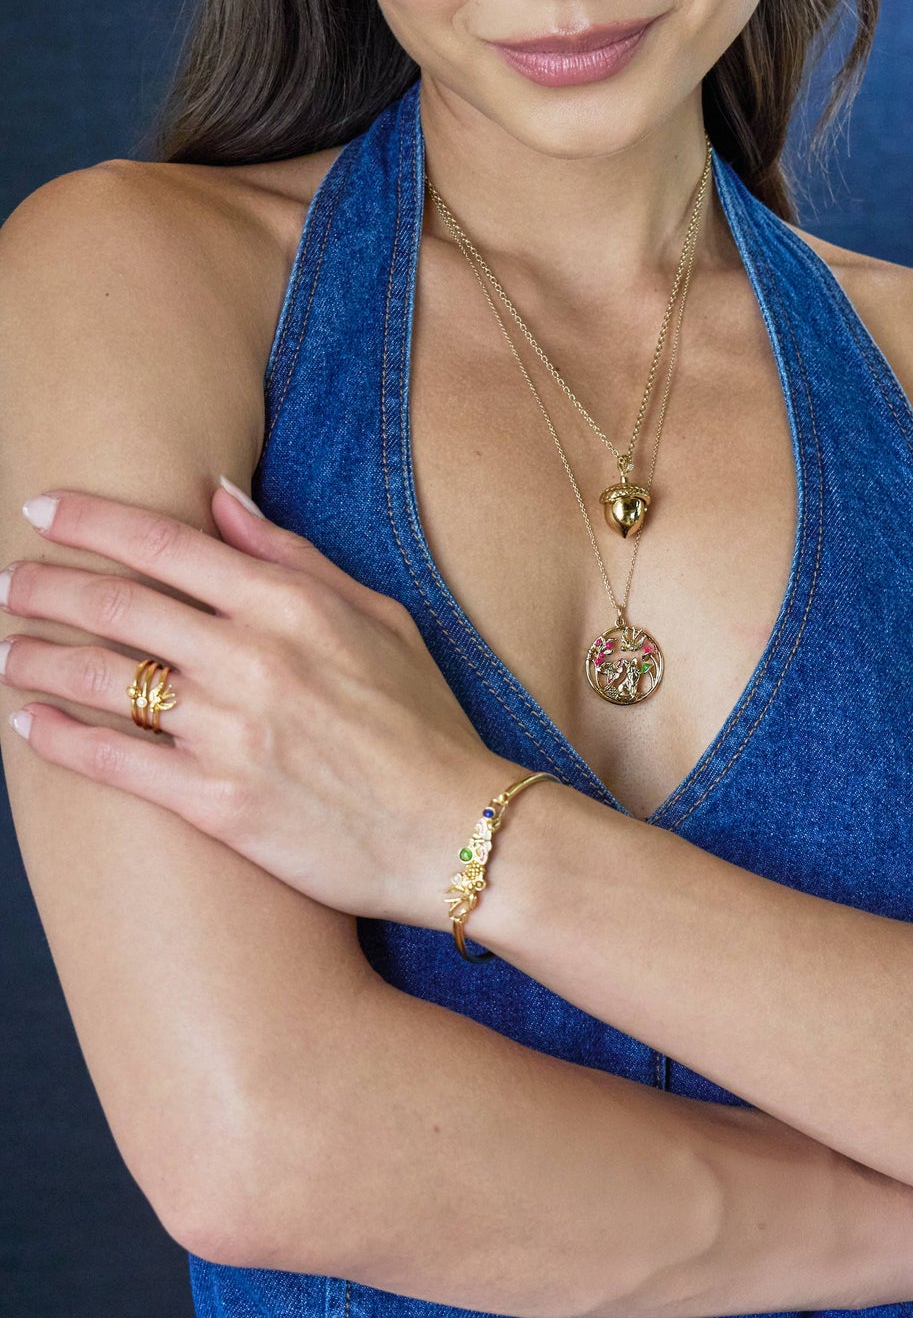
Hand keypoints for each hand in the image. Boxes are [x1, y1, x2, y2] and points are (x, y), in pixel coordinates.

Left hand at [1, 482, 519, 927]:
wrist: (452, 828)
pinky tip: (27, 725)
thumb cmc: (421, 718)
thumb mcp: (378, 614)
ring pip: (103, 681)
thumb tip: (218, 499)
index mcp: (290, 604)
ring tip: (6, 649)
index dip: (92, 521)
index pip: (166, 544)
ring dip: (37, 659)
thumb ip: (292, 554)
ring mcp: (229, 732)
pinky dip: (61, 740)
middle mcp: (252, 659)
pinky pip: (116, 764)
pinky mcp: (216, 803)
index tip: (43, 509)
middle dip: (45, 587)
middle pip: (118, 606)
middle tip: (7, 580)